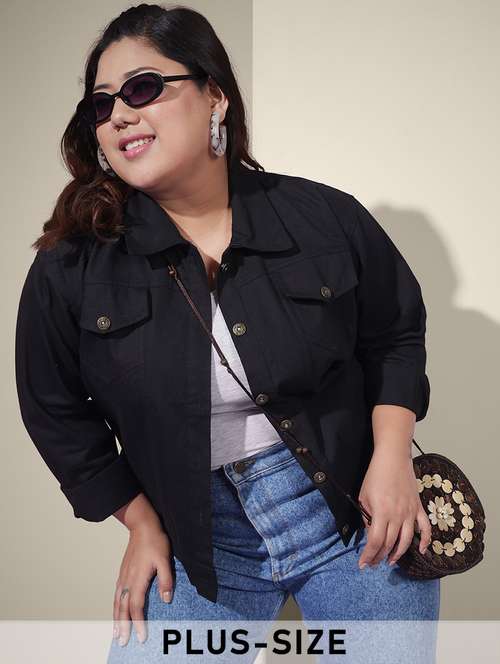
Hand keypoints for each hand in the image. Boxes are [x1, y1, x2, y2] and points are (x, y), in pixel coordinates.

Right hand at [113, 521, 173, 645]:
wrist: (142, 526)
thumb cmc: (155, 541)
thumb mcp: (165, 559)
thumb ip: (166, 580)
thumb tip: (166, 600)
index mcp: (138, 579)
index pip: (137, 607)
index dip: (138, 623)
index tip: (142, 637)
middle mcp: (128, 580)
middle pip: (124, 608)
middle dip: (123, 626)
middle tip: (123, 642)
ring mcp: (123, 576)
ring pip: (118, 602)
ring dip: (117, 619)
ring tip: (116, 633)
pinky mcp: (123, 572)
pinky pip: (117, 594)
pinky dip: (115, 606)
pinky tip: (117, 611)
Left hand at [357, 448, 431, 568]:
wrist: (393, 458)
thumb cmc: (375, 475)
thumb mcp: (364, 497)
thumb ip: (367, 517)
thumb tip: (371, 534)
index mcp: (382, 512)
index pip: (375, 541)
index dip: (369, 555)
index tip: (363, 564)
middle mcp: (398, 515)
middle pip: (389, 544)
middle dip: (379, 556)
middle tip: (373, 563)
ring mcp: (410, 512)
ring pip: (406, 540)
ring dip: (398, 554)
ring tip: (390, 561)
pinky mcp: (419, 508)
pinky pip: (426, 528)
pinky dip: (425, 541)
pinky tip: (422, 550)